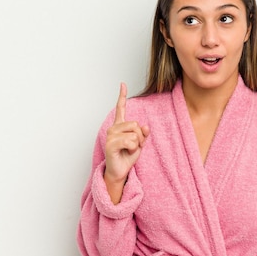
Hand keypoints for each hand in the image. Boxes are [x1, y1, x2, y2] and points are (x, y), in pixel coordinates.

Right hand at [103, 83, 149, 202]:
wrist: (120, 171)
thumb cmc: (128, 156)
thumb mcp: (140, 144)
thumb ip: (143, 134)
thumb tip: (145, 126)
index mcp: (120, 126)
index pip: (120, 108)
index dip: (122, 96)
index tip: (123, 84)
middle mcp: (113, 128)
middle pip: (135, 124)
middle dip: (140, 137)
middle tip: (135, 146)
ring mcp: (110, 136)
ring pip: (134, 133)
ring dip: (137, 144)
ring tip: (129, 150)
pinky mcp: (110, 144)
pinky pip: (130, 141)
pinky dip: (133, 148)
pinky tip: (126, 152)